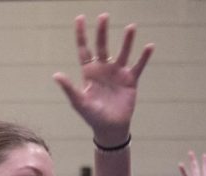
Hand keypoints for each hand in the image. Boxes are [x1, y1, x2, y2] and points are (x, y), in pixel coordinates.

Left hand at [53, 14, 153, 146]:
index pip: (84, 49)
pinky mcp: (130, 81)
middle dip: (102, 32)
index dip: (81, 34)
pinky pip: (138, 66)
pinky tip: (149, 47)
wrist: (110, 128)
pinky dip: (143, 57)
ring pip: (122, 53)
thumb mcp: (79, 102)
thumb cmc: (92, 116)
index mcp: (89, 72)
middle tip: (104, 16)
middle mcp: (103, 69)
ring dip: (127, 41)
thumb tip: (56, 75)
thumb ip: (69, 88)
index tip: (80, 18)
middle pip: (102, 46)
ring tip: (131, 27)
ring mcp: (117, 73)